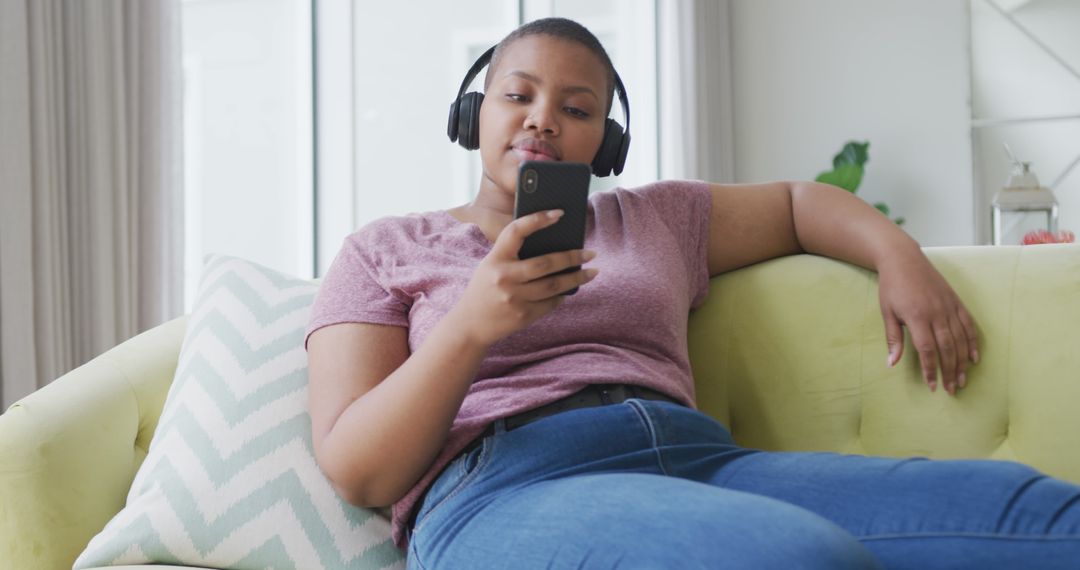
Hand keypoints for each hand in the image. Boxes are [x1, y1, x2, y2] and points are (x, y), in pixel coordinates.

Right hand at [448, 209, 598, 348]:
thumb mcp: (491, 265)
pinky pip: (550, 303)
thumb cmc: (485, 288)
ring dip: (577, 278)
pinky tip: (571, 289)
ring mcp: (514, 298)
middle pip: (546, 263)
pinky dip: (563, 295)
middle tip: (590, 253)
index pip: (516, 231)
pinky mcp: (522, 316)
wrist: (470, 325)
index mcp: (495, 258)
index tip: (559, 213)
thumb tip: (554, 245)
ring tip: (592, 272)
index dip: (538, 219)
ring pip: (554, 285)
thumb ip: (513, 254)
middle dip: (573, 257)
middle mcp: (503, 277)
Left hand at [877, 253, 978, 395]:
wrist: (903, 259)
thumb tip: (892, 363)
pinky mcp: (956, 301)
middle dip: (950, 371)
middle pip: (948, 348)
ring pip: (961, 339)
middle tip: (952, 389)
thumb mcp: (887, 312)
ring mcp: (949, 307)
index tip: (933, 386)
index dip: (931, 370)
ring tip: (963, 379)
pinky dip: (973, 342)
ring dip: (963, 362)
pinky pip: (969, 324)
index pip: (928, 350)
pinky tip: (974, 357)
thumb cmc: (891, 287)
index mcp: (917, 317)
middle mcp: (937, 313)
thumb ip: (893, 339)